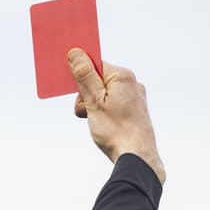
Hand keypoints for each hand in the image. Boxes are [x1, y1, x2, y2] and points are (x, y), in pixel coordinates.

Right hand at [67, 49, 164, 184]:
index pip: (94, 64)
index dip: (80, 76)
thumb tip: (76, 53)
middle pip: (97, 80)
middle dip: (85, 95)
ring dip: (92, 106)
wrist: (137, 157)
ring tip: (95, 122)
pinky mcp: (133, 110)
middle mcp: (131, 83)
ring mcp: (133, 97)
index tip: (72, 88)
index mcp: (123, 76)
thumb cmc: (116, 130)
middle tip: (86, 111)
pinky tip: (103, 126)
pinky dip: (102, 112)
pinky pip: (111, 104)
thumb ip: (84, 75)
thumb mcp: (94, 101)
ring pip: (103, 94)